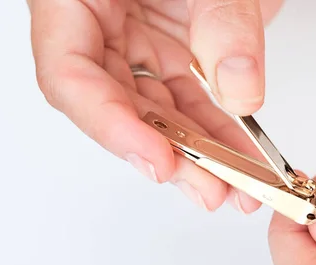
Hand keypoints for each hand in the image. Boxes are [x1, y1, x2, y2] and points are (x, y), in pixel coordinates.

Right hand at [28, 0, 283, 211]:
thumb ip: (224, 21)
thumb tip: (241, 91)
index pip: (68, 73)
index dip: (111, 125)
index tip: (160, 160)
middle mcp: (103, 26)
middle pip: (121, 107)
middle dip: (172, 155)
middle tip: (213, 191)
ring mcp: (138, 44)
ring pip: (162, 114)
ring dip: (203, 156)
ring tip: (240, 188)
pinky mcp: (173, 56)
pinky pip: (193, 103)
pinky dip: (222, 133)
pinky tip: (246, 160)